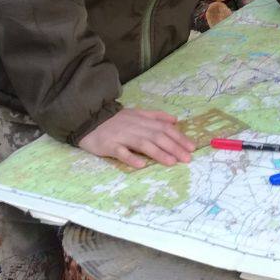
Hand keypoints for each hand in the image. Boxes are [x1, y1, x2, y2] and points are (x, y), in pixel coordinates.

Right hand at [78, 108, 194, 169]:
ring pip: (143, 144)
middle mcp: (134, 127)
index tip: (192, 147)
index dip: (179, 137)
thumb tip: (175, 120)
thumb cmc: (114, 120)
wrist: (88, 120)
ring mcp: (121, 136)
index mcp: (142, 119)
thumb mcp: (136, 114)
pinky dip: (131, 158)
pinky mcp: (109, 145)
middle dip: (174, 147)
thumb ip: (155, 116)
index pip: (164, 128)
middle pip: (157, 136)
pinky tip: (141, 165)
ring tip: (172, 162)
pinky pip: (121, 152)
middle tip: (187, 158)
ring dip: (158, 153)